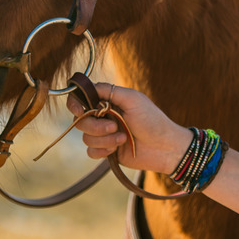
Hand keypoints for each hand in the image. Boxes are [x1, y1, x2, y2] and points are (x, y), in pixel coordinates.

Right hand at [66, 83, 191, 175]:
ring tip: (124, 138)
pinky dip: (102, 151)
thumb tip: (88, 86)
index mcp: (109, 101)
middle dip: (96, 126)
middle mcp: (104, 116)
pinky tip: (116, 149)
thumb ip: (109, 90)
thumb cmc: (152, 120)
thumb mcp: (132, 99)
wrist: (164, 147)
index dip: (75, 104)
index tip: (80, 111)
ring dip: (105, 139)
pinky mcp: (106, 150)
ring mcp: (104, 134)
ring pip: (86, 137)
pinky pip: (91, 151)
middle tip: (115, 126)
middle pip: (81, 120)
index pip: (81, 99)